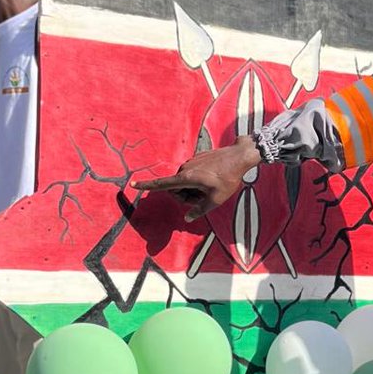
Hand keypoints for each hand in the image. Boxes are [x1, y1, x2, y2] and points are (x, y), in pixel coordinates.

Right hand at [132, 135, 258, 221]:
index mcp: (186, 178)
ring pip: (184, 182)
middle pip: (176, 189)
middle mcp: (185, 169)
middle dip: (186, 197)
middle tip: (204, 200)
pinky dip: (198, 182)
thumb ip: (199, 210)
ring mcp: (191, 162)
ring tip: (210, 190)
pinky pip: (192, 175)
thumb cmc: (229, 178)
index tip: (132, 184)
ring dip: (193, 190)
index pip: (162, 183)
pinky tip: (213, 181)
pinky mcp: (198, 158)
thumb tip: (188, 218)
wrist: (240, 155)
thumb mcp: (216, 200)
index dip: (147, 184)